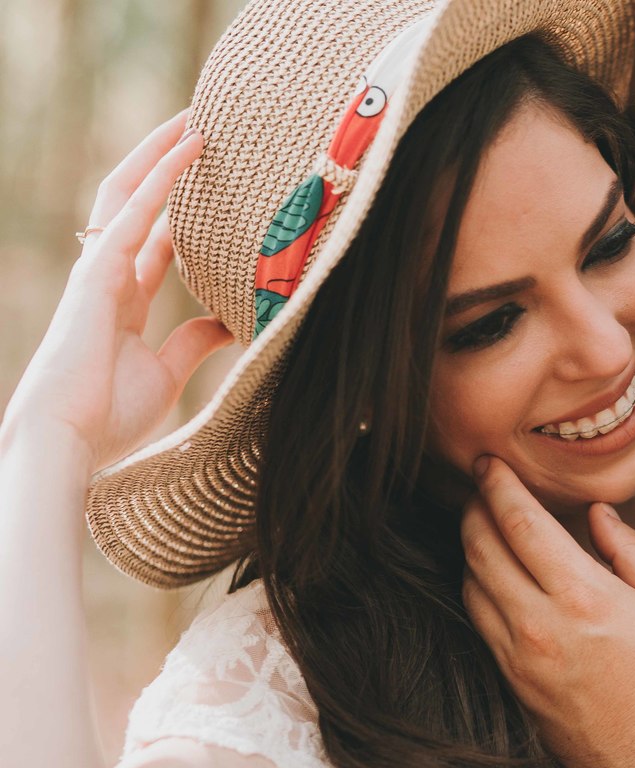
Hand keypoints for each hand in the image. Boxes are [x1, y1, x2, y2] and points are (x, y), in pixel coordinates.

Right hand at [1, 110, 230, 470]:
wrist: (67, 444)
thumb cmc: (108, 417)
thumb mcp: (166, 372)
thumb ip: (192, 341)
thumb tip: (228, 322)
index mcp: (123, 298)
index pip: (156, 238)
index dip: (182, 208)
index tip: (216, 185)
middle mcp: (107, 275)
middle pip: (136, 202)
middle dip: (165, 164)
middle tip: (203, 127)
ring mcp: (96, 270)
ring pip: (128, 194)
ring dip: (162, 153)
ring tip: (197, 117)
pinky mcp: (94, 275)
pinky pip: (131, 214)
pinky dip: (162, 179)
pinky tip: (189, 148)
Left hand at [462, 457, 634, 767]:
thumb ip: (629, 549)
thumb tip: (598, 514)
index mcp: (583, 597)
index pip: (520, 524)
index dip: (498, 486)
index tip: (489, 464)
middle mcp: (540, 624)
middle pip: (481, 548)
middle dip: (474, 507)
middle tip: (481, 486)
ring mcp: (519, 656)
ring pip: (471, 583)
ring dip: (470, 545)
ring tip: (484, 524)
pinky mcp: (511, 681)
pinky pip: (478, 620)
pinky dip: (476, 585)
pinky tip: (492, 574)